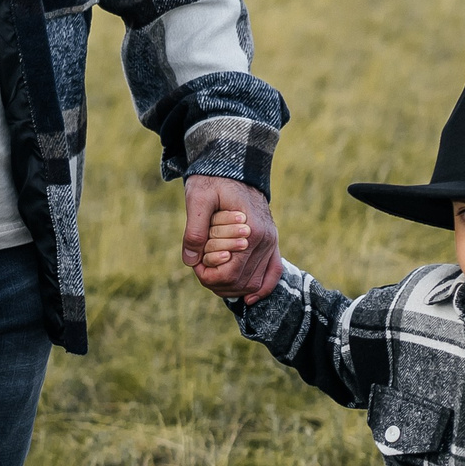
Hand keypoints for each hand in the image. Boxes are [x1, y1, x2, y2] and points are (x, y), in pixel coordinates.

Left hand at [183, 175, 280, 301]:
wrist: (234, 167)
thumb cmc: (213, 181)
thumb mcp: (197, 199)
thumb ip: (193, 229)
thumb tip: (190, 261)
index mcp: (250, 230)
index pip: (229, 273)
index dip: (208, 277)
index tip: (195, 265)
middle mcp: (266, 239)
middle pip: (241, 282)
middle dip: (217, 283)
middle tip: (200, 270)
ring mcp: (271, 242)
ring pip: (255, 283)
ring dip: (232, 288)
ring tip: (213, 277)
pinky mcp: (272, 242)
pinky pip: (273, 273)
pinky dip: (262, 288)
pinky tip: (247, 298)